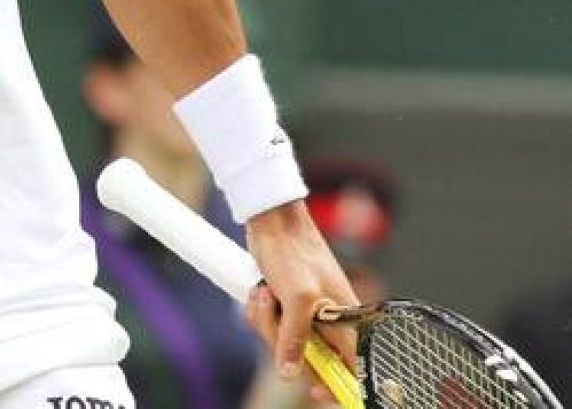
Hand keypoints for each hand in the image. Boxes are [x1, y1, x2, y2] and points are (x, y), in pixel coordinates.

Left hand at [244, 201, 358, 400]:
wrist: (271, 221)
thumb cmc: (293, 252)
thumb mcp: (297, 298)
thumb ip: (297, 338)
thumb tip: (291, 373)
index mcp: (345, 322)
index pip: (352, 368)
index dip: (338, 385)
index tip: (315, 393)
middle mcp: (329, 321)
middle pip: (307, 359)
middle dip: (282, 341)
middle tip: (275, 314)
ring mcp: (305, 314)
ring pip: (283, 342)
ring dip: (267, 322)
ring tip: (266, 294)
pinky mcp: (286, 306)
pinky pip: (270, 325)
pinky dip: (261, 312)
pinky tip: (259, 291)